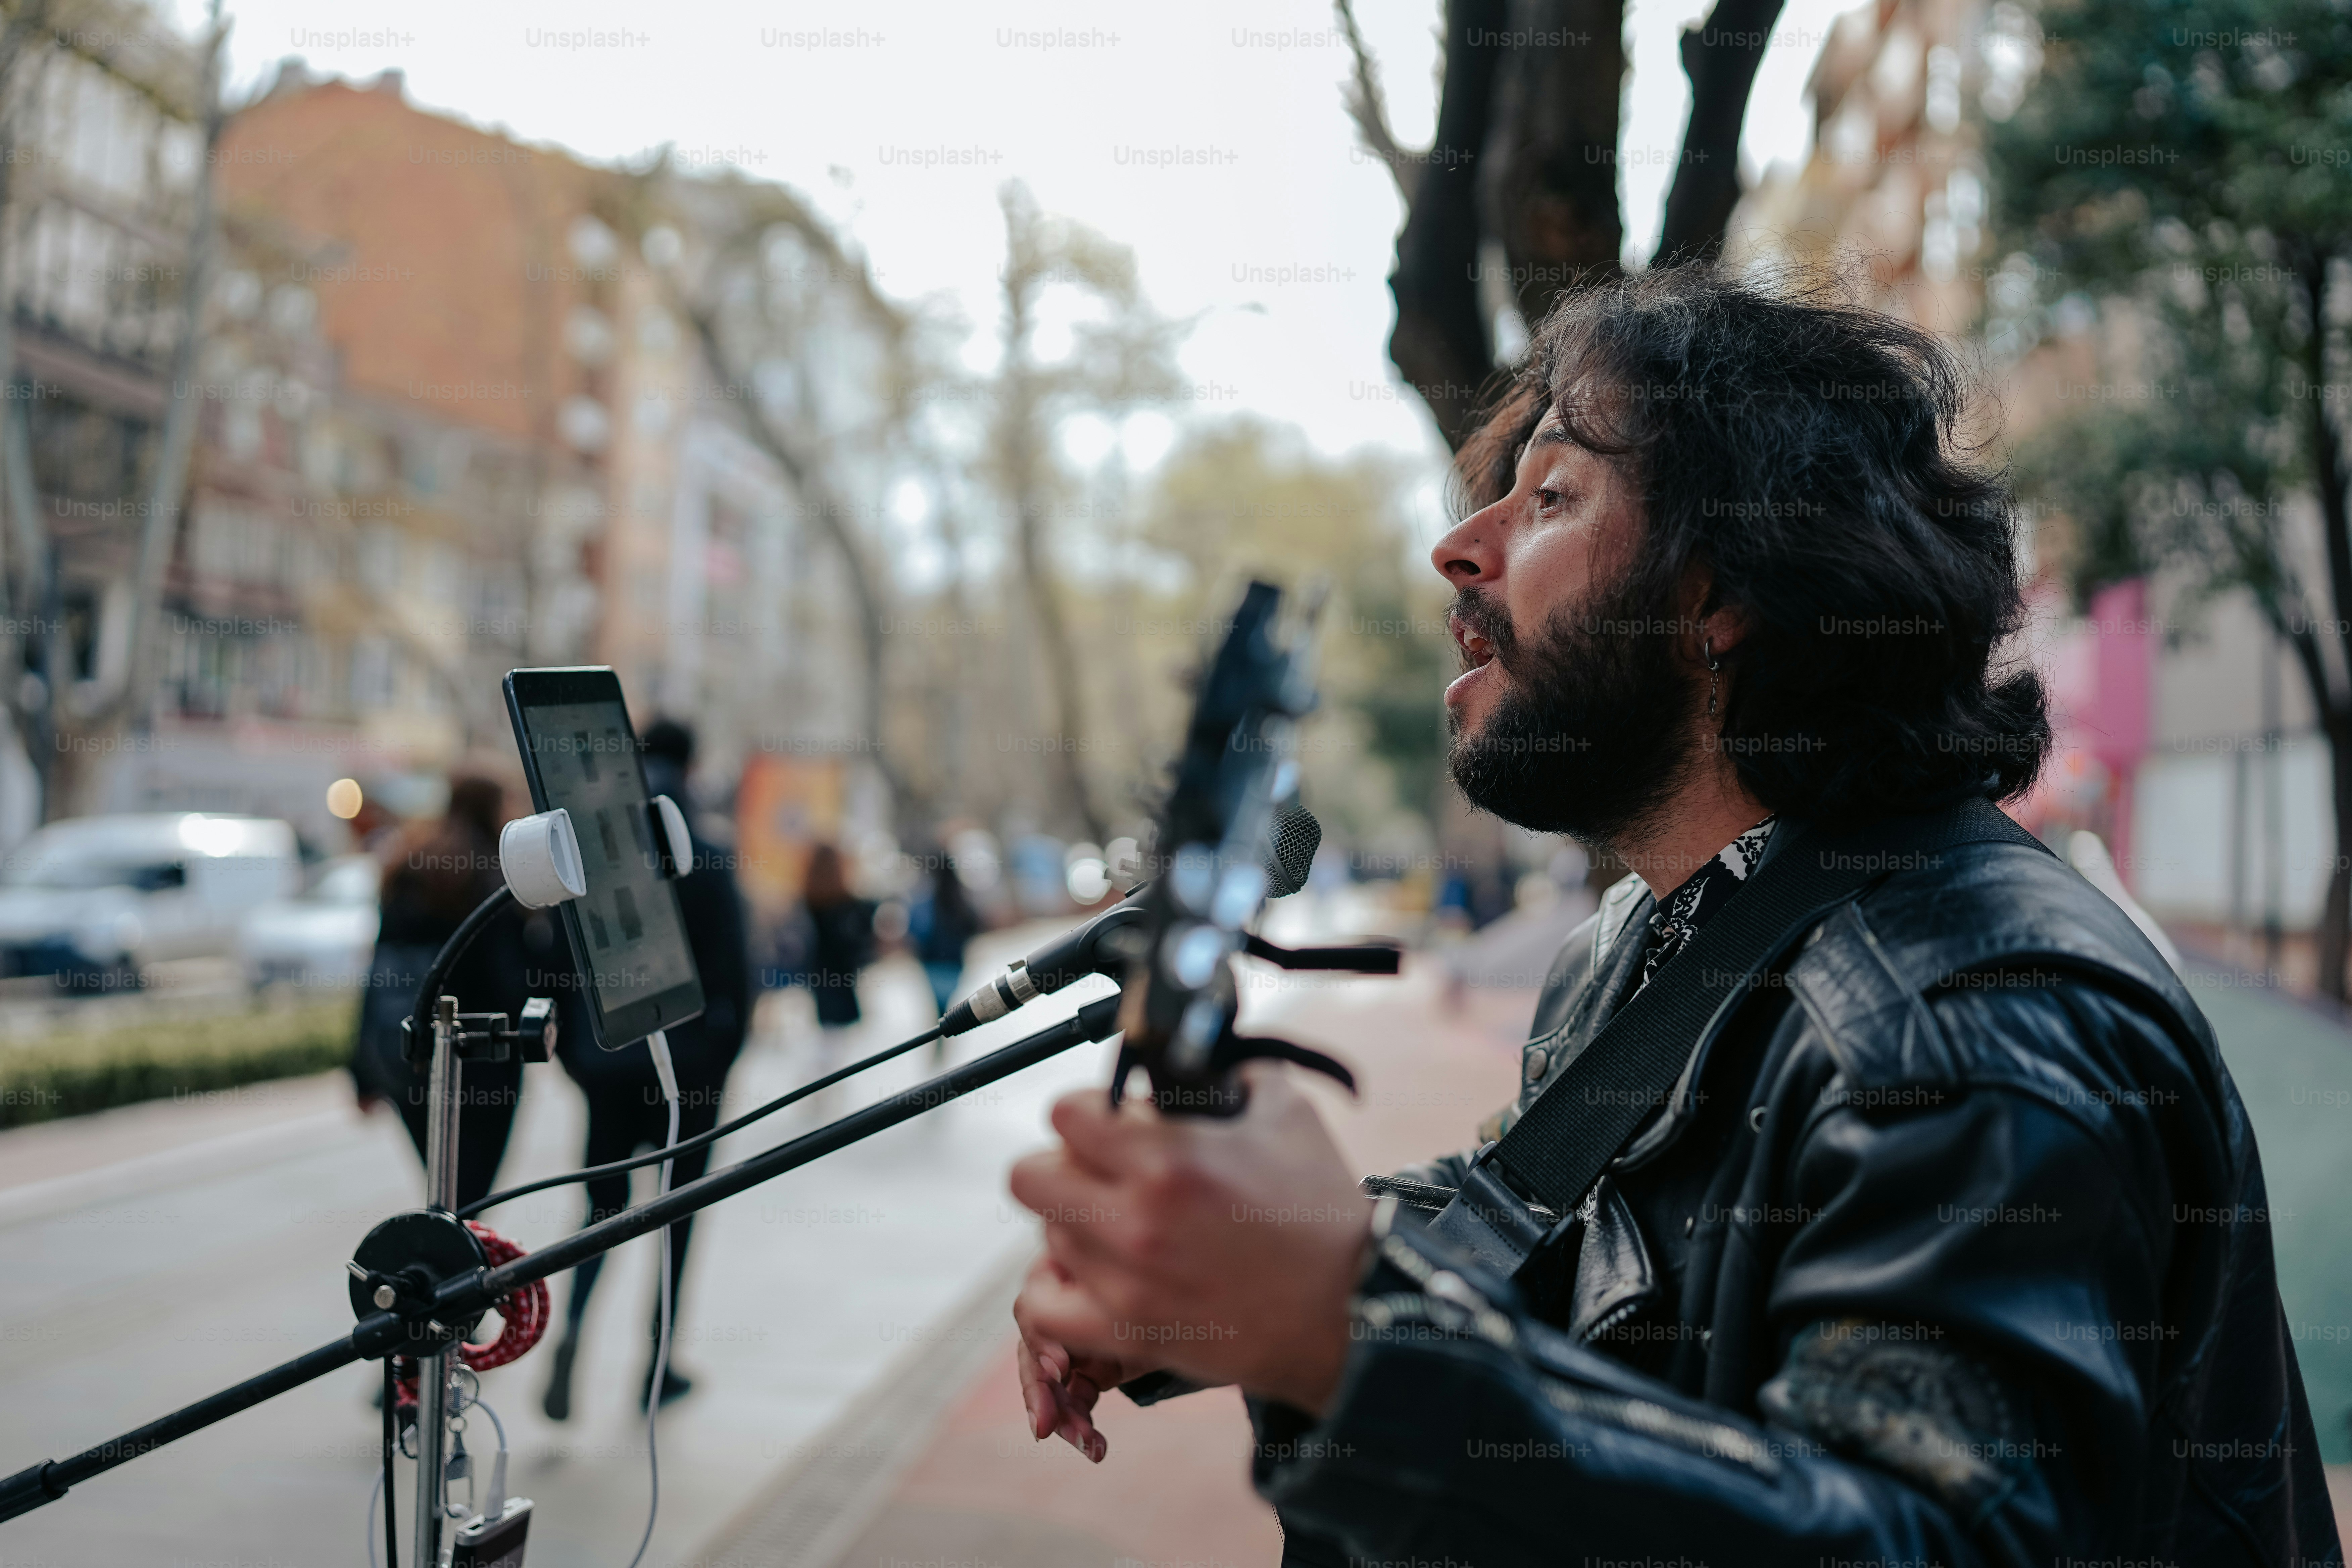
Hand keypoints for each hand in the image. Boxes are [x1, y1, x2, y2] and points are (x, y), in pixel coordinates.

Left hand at [1008, 1064, 1368, 1417]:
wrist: (1351, 1309)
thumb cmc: (1321, 1213)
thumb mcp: (1286, 1113)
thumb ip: (1231, 1073)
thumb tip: (1193, 1056)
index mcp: (1168, 1160)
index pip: (1065, 1114)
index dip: (1090, 1111)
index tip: (1114, 1122)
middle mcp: (1135, 1220)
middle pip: (1031, 1176)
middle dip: (1065, 1163)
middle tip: (1104, 1170)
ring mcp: (1126, 1282)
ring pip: (1048, 1233)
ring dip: (1075, 1221)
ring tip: (1119, 1222)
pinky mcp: (1130, 1334)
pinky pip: (1045, 1307)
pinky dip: (1059, 1288)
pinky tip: (1094, 1273)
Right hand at [1010, 1254, 1165, 1461]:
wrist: (1209, 1305)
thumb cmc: (1178, 1283)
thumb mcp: (1153, 1291)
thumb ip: (1116, 1299)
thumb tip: (1093, 1317)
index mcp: (1070, 1270)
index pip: (1037, 1303)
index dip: (1043, 1338)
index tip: (1061, 1369)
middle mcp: (1063, 1302)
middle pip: (1035, 1350)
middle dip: (1040, 1392)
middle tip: (1047, 1427)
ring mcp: (1071, 1338)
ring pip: (1048, 1381)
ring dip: (1061, 1416)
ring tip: (1088, 1445)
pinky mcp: (1085, 1369)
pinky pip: (1071, 1398)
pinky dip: (1079, 1423)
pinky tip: (1095, 1447)